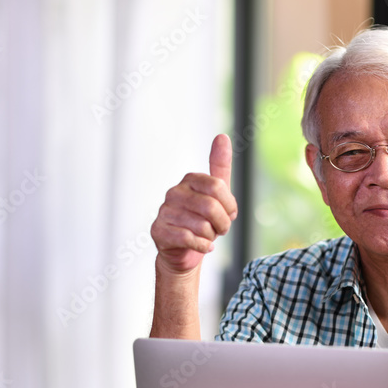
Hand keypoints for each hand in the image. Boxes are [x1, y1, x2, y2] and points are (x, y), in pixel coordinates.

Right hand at [151, 134, 237, 274]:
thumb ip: (220, 166)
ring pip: (201, 225)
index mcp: (190, 180)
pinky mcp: (158, 230)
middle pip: (211, 207)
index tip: (229, 214)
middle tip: (219, 230)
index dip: (229, 205)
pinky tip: (202, 246)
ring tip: (206, 237)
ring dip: (211, 237)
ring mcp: (164, 211)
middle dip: (222, 224)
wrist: (184, 251)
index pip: (217, 186)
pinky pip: (188, 238)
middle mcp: (174, 192)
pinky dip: (202, 246)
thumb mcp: (217, 195)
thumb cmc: (202, 221)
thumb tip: (222, 136)